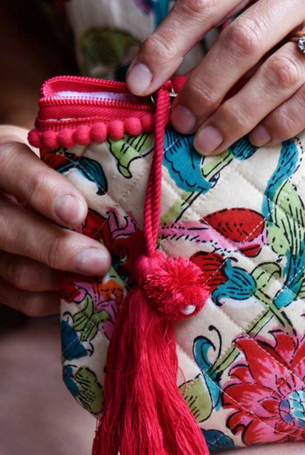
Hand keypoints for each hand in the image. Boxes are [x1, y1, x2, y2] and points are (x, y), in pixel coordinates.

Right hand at [0, 126, 110, 316]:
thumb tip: (141, 190)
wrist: (26, 190)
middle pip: (7, 228)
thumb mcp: (63, 156)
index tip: (77, 211)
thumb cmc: (59, 167)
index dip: (41, 190)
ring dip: (61, 278)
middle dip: (56, 248)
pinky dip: (55, 298)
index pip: (12, 168)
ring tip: (100, 275)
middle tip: (100, 259)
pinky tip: (85, 289)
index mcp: (2, 161)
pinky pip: (21, 298)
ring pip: (14, 269)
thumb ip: (84, 170)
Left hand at [126, 0, 304, 154]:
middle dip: (201, 90)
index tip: (139, 84)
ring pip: (275, 75)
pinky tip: (261, 139)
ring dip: (235, 115)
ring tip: (210, 141)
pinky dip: (281, 124)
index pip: (206, 0)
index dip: (165, 46)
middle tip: (182, 123)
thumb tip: (182, 72)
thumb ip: (244, 15)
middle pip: (238, 41)